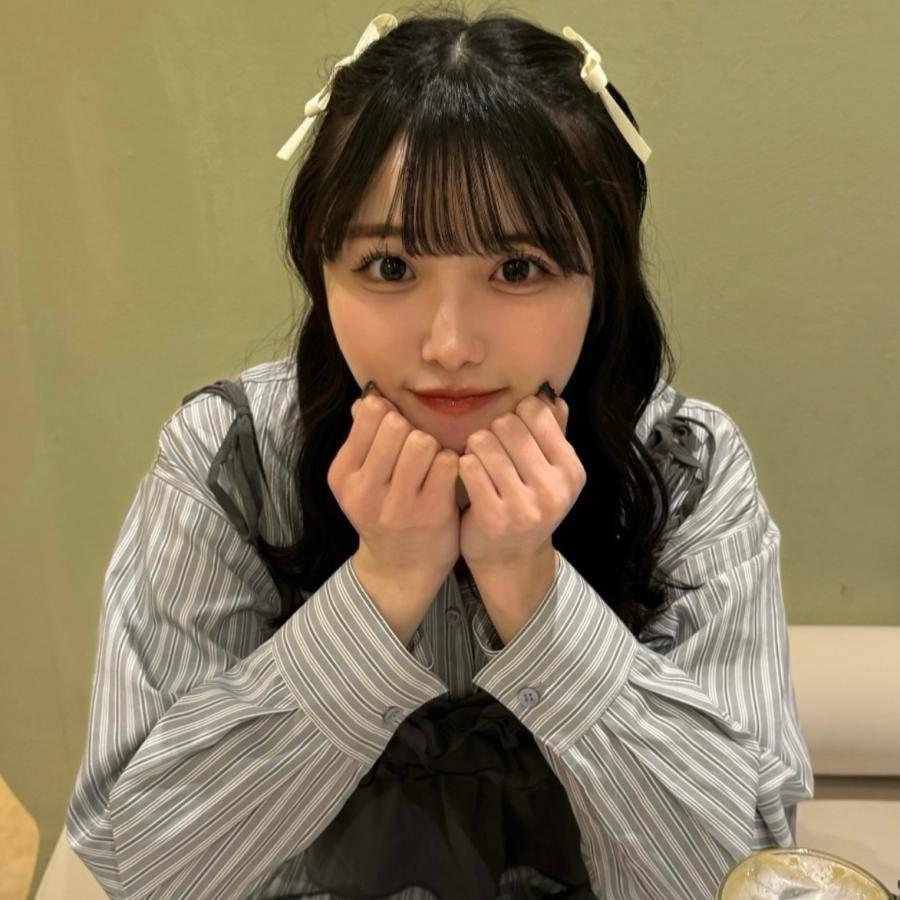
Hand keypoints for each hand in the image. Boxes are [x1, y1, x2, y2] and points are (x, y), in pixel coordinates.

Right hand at [327, 386, 460, 582]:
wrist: (401, 568)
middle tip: (415, 448)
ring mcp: (398, 505)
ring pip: (423, 442)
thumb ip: (362, 437)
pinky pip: (447, 463)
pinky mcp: (431, 513)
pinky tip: (445, 476)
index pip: (370, 414)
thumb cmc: (384, 510)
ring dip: (433, 446)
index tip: (394, 430)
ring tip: (430, 462)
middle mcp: (365, 491)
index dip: (389, 413)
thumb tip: (369, 398)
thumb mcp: (360, 478)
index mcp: (343, 475)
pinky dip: (450, 463)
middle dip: (411, 429)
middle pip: (397, 425)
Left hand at [457, 393, 584, 568]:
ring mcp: (524, 506)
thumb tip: (552, 396)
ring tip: (479, 462)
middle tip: (491, 450)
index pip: (535, 413)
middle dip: (492, 432)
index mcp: (571, 471)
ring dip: (475, 448)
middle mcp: (553, 489)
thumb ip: (553, 433)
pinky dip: (464, 466)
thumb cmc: (528, 504)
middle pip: (507, 425)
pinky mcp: (494, 518)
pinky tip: (469, 476)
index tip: (512, 434)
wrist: (511, 559)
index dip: (516, 416)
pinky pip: (468, 466)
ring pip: (484, 442)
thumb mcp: (549, 471)